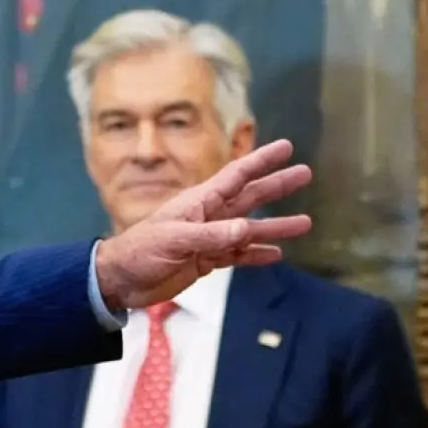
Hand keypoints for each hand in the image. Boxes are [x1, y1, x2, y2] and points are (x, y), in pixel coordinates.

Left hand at [93, 139, 312, 311]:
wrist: (122, 280)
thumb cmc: (141, 251)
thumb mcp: (175, 239)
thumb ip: (212, 236)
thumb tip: (246, 230)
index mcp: (200, 201)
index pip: (238, 175)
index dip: (262, 160)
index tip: (287, 147)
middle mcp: (209, 215)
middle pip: (251, 197)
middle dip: (278, 186)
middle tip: (306, 174)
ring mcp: (210, 238)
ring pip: (250, 229)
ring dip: (276, 226)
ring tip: (305, 223)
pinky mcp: (206, 260)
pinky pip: (238, 255)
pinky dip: (257, 254)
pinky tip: (276, 254)